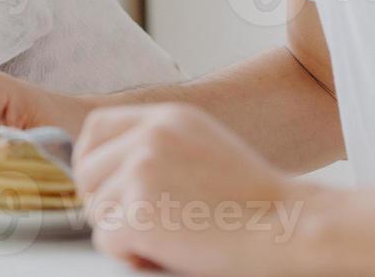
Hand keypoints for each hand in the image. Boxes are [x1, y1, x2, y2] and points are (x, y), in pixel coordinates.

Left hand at [74, 103, 323, 276]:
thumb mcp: (202, 147)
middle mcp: (149, 137)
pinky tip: (167, 254)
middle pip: (86, 172)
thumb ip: (157, 148)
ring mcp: (142, 172)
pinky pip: (106, 240)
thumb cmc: (255, 203)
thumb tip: (104, 169)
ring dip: (122, 233)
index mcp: (165, 118)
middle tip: (140, 225)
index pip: (97, 127)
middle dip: (103, 203)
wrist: (289, 230)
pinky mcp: (140, 213)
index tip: (102, 186)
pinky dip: (130, 255)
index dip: (91, 160)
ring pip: (95, 209)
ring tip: (170, 239)